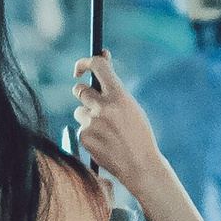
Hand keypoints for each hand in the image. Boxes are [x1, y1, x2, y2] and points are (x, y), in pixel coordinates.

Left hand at [70, 49, 162, 197]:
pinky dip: (89, 134)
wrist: (140, 165)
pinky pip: (80, 129)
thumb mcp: (131, 106)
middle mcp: (103, 106)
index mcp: (119, 95)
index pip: (97, 66)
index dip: (85, 62)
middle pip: (80, 90)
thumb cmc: (138, 134)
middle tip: (95, 105)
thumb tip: (103, 55)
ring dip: (88, 118)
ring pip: (79, 111)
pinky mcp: (83, 137)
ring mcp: (91, 122)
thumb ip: (114, 84)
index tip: (81, 68)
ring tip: (107, 132)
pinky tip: (104, 143)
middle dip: (84, 95)